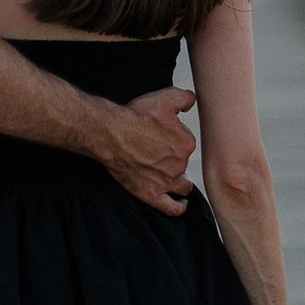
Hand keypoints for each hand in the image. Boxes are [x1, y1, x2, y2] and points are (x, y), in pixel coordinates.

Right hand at [97, 85, 196, 214]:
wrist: (111, 134)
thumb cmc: (136, 115)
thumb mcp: (165, 97)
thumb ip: (186, 98)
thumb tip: (193, 102)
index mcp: (186, 143)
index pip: (186, 141)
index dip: (175, 135)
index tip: (163, 132)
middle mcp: (180, 165)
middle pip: (182, 162)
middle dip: (175, 157)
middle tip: (159, 149)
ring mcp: (166, 182)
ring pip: (182, 185)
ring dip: (182, 182)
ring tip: (178, 179)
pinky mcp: (151, 194)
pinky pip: (171, 207)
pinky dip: (179, 207)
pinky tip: (182, 205)